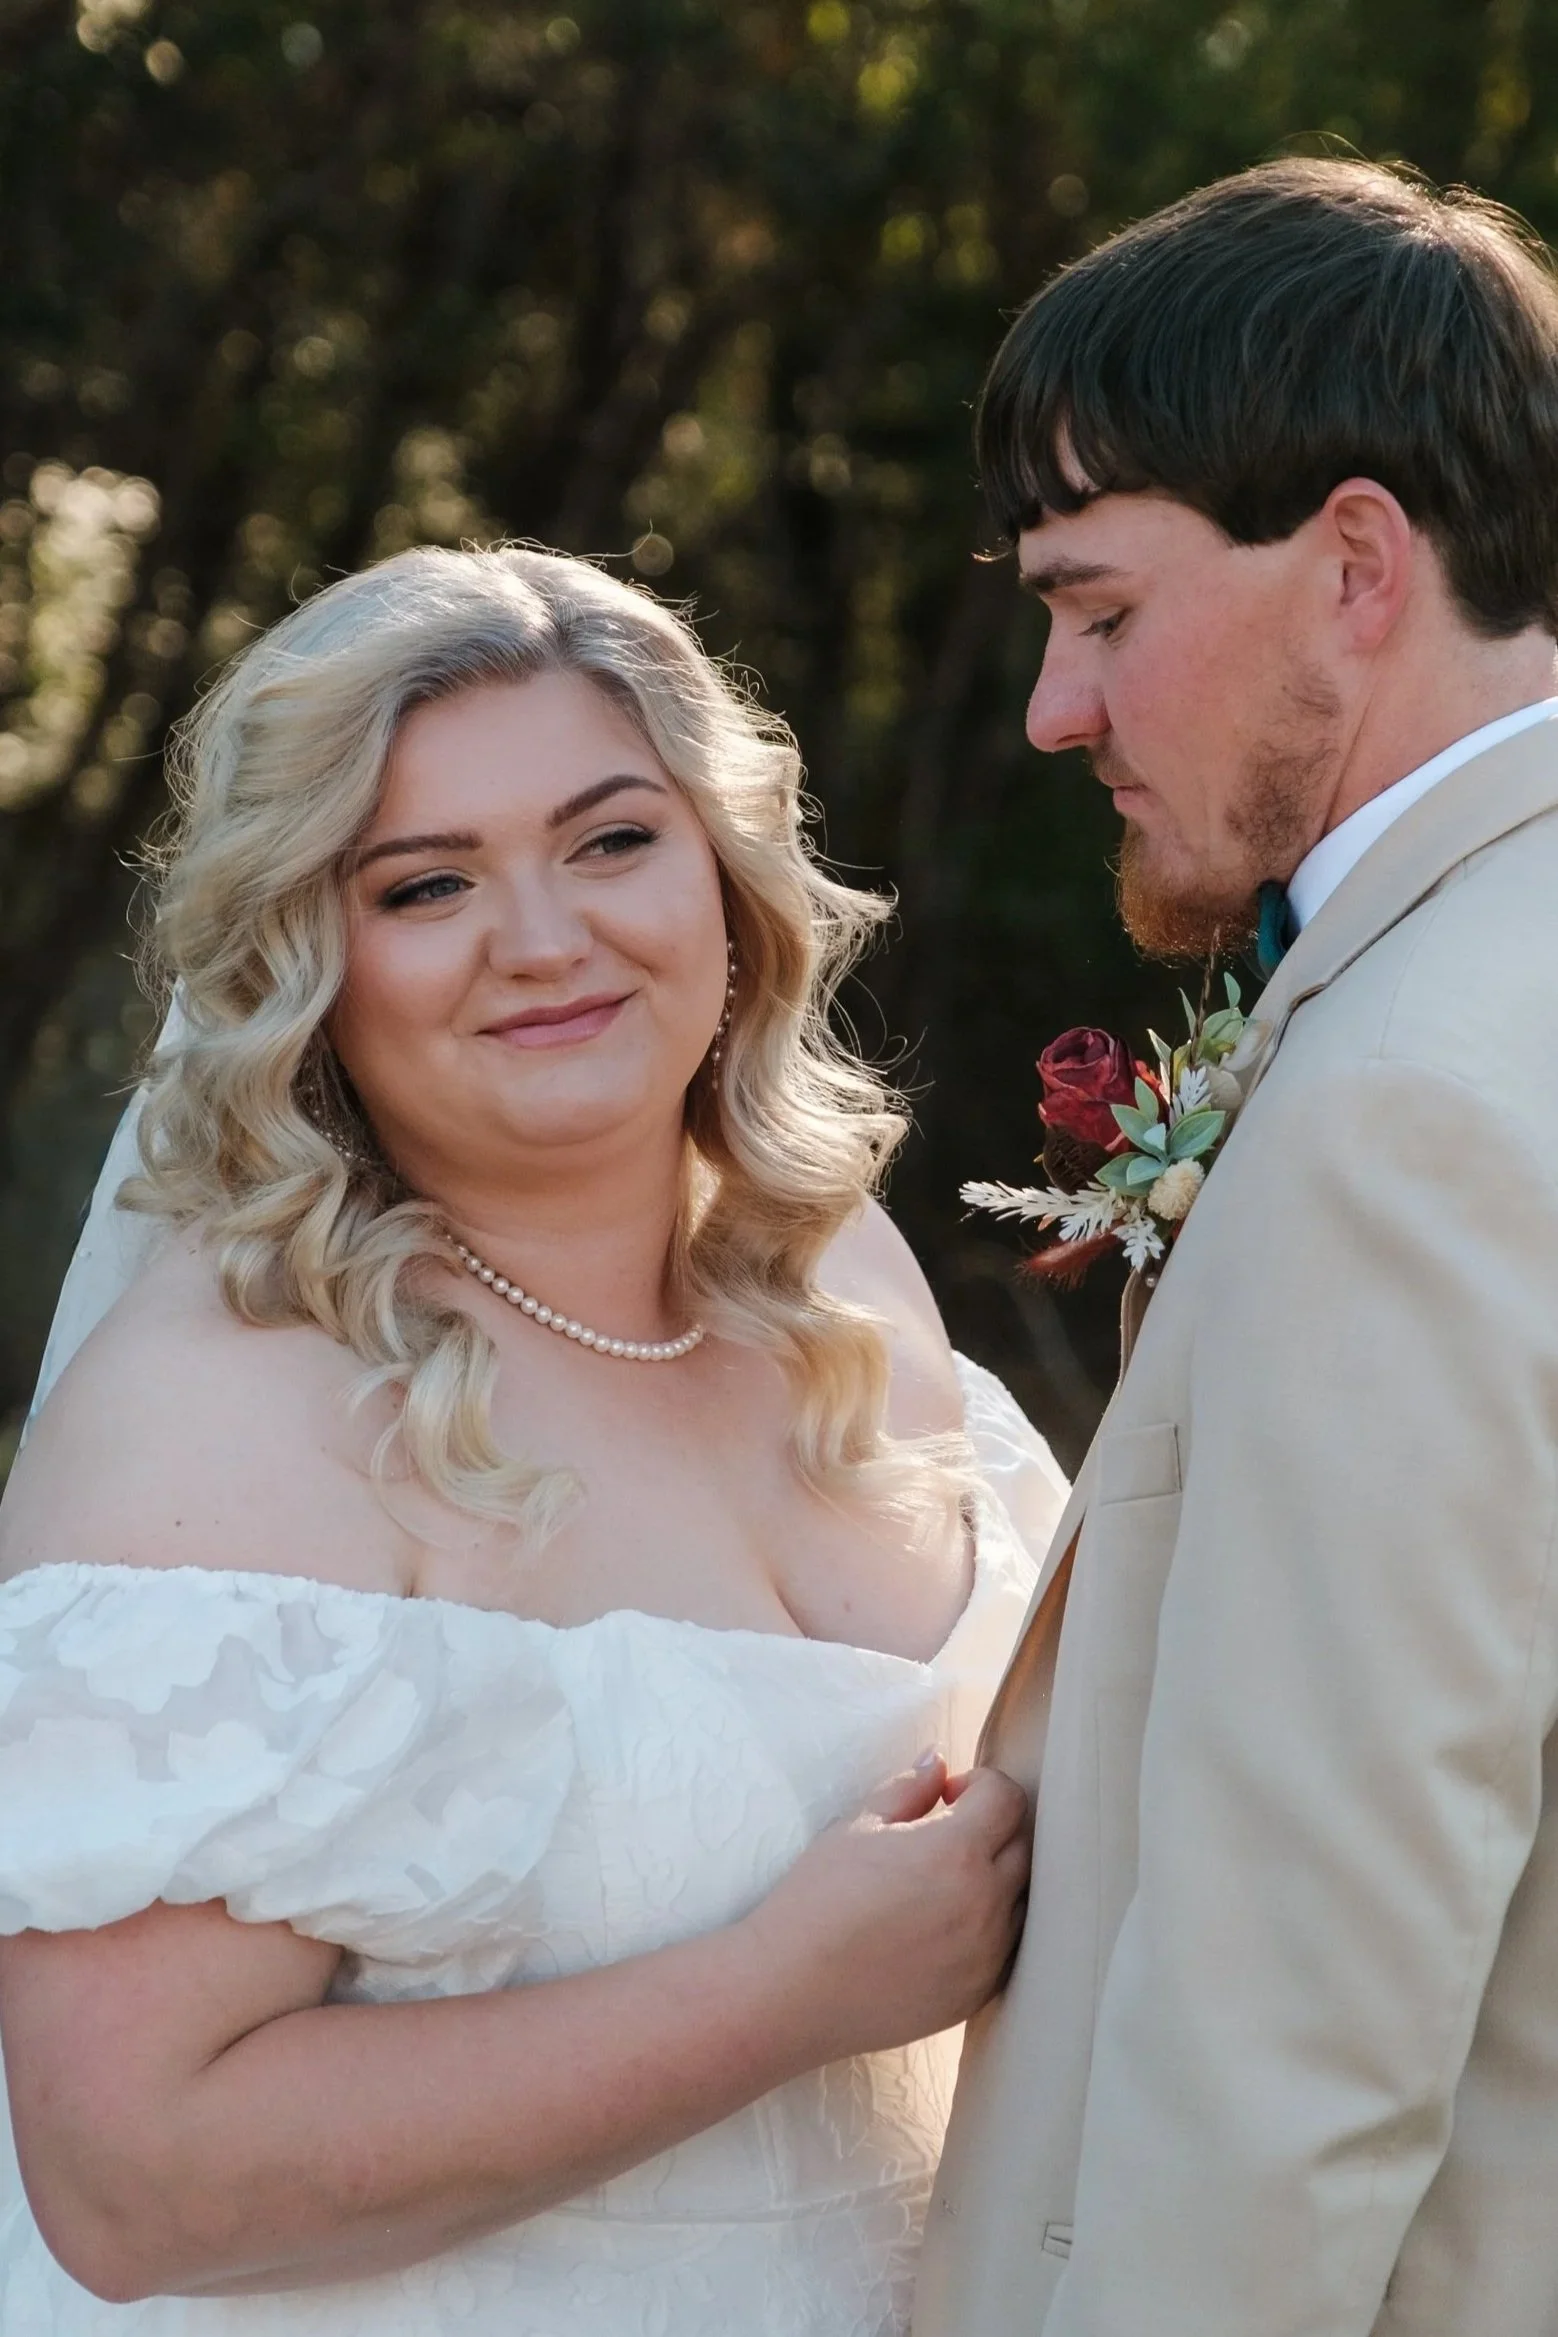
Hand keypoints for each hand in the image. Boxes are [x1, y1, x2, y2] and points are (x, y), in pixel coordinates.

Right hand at [739, 1756, 1030, 2064]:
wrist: (792, 1989)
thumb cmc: (817, 1902)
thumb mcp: (856, 1828)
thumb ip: (908, 1789)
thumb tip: (938, 1763)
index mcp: (956, 1852)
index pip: (1008, 1798)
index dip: (982, 1784)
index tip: (950, 1795)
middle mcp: (984, 1904)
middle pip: (1023, 1845)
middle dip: (994, 1826)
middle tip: (948, 1832)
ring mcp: (986, 1955)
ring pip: (1020, 1898)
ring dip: (997, 1877)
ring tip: (944, 1881)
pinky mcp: (976, 1993)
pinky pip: (1005, 1946)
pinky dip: (989, 1926)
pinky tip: (944, 1925)